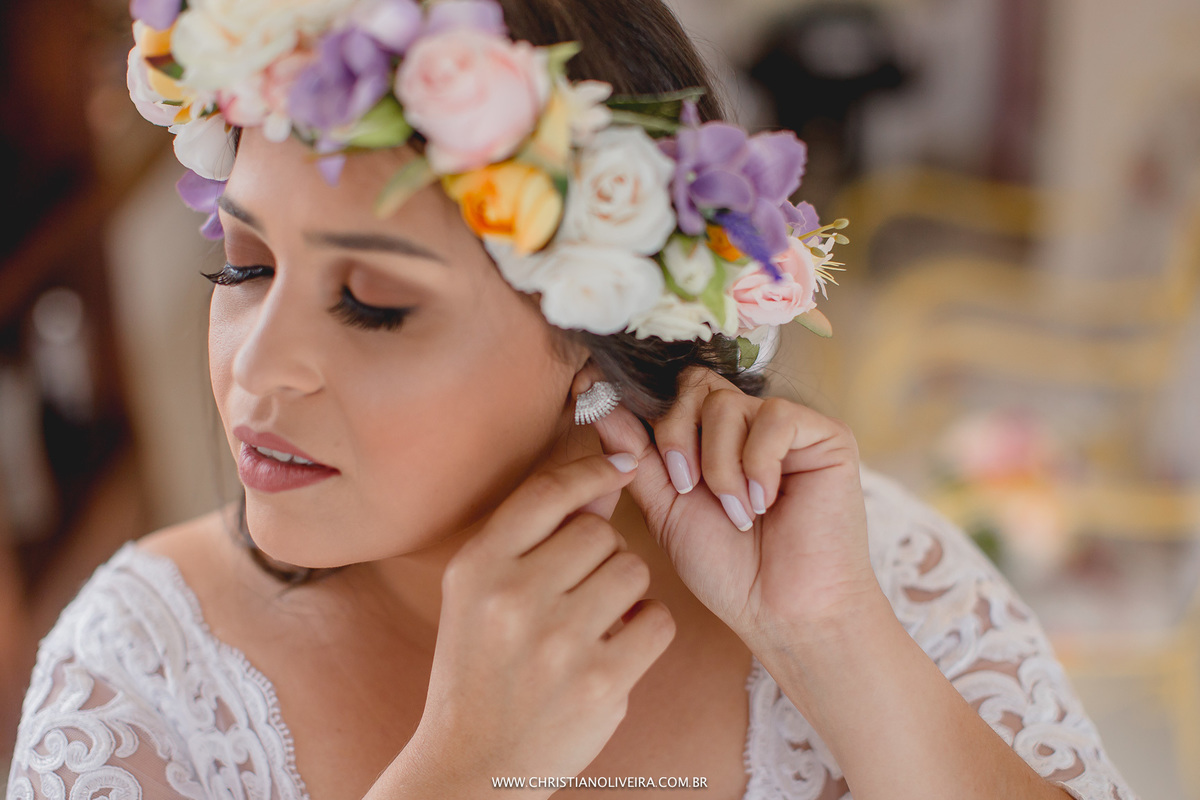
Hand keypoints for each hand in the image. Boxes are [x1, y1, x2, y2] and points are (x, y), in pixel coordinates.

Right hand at [380, 453, 674, 799]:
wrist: (473, 761)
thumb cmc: (480, 665)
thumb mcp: (482, 592)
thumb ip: (538, 535)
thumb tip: (605, 479)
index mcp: (477, 566)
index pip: (549, 492)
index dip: (594, 469)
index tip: (623, 464)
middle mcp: (512, 597)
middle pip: (600, 532)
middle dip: (604, 554)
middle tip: (582, 590)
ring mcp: (557, 641)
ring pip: (634, 570)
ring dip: (628, 591)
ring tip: (598, 620)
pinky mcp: (600, 681)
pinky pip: (658, 619)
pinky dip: (647, 629)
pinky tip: (619, 646)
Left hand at [592, 369, 882, 652]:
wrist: (782, 612)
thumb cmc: (728, 570)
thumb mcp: (665, 508)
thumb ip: (635, 454)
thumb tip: (594, 401)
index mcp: (708, 438)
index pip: (670, 391)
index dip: (636, 395)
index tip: (590, 391)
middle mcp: (747, 423)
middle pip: (693, 385)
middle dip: (677, 436)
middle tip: (687, 487)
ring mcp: (786, 427)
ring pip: (726, 402)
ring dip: (719, 466)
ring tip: (737, 513)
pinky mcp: (825, 435)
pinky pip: (775, 417)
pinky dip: (759, 464)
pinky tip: (765, 503)